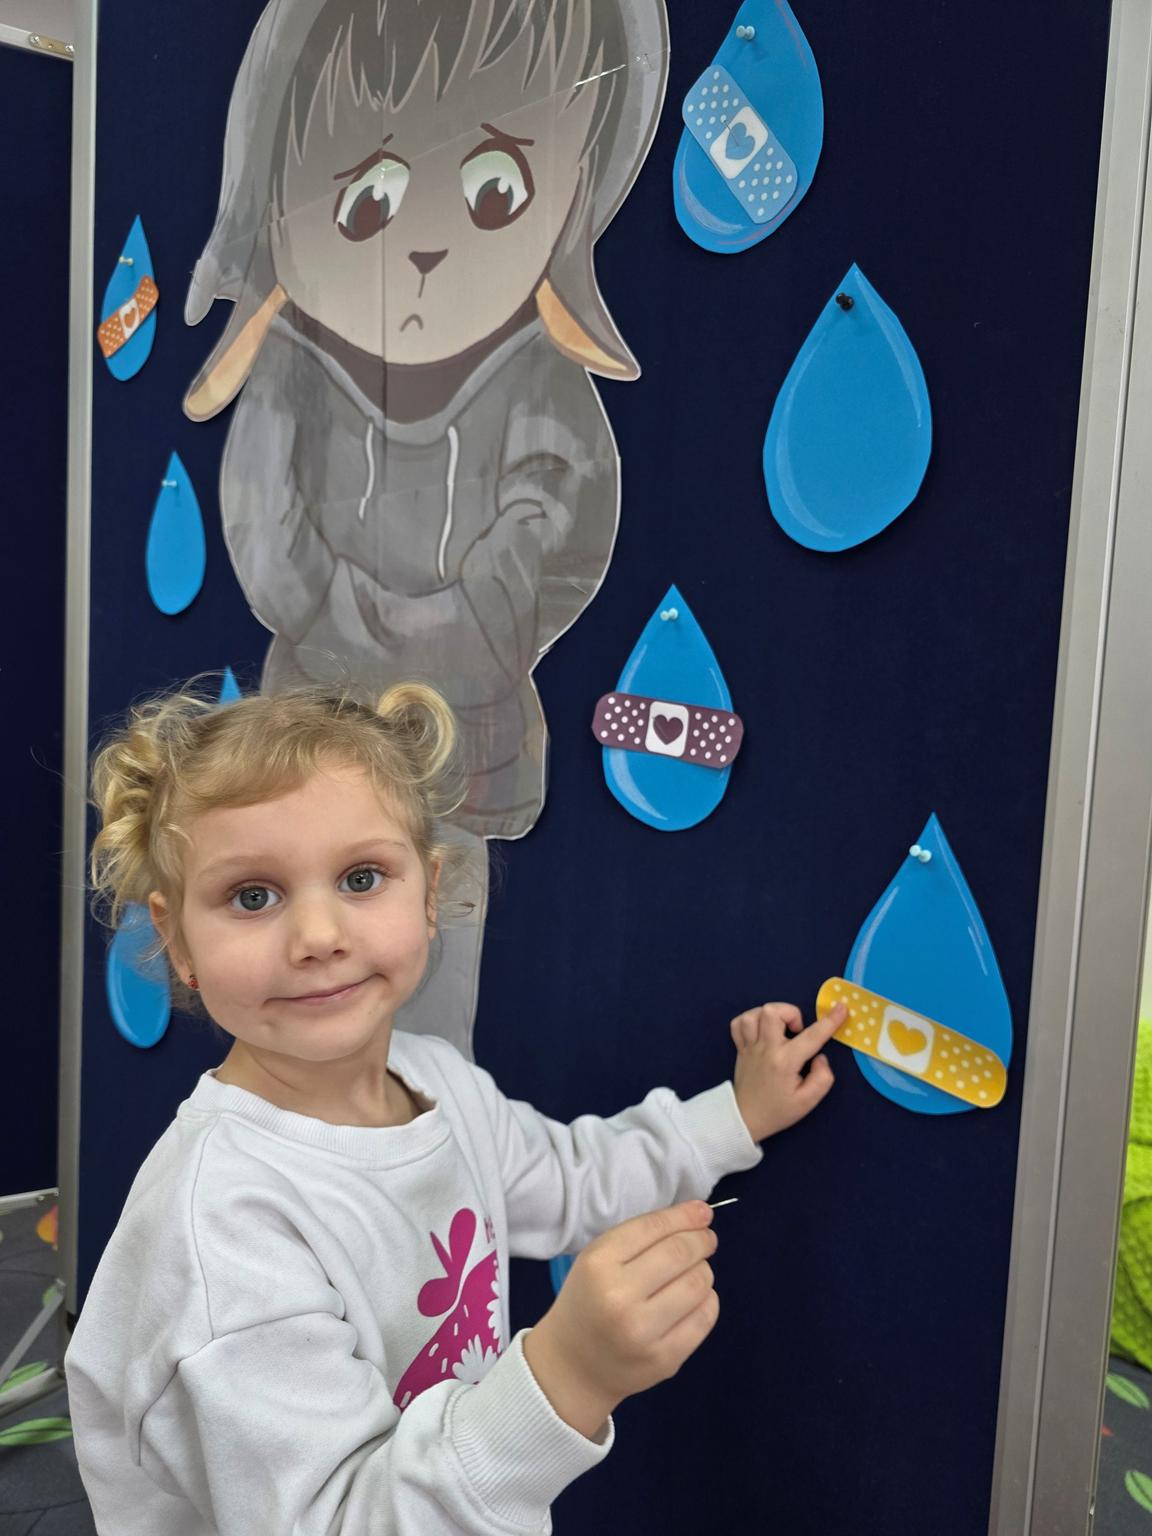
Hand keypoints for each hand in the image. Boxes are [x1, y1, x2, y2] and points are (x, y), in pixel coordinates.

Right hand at [523, 1201, 718, 1440]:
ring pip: (698, 1284)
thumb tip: (698, 1216)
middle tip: (706, 1239)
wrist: (573, 1365)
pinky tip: (696, 1298)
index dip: (685, 1216)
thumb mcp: (596, 1259)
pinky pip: (704, 1318)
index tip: (703, 1212)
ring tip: (695, 1270)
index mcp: (598, 1264)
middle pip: (681, 1253)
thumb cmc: (587, 1301)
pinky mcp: (665, 1359)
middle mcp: (620, 1297)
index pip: (654, 1228)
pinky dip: (708, 1300)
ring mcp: (643, 1332)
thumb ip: (641, 1237)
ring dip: (704, 1270)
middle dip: (701, 1240)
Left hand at [731, 1000, 845, 1141]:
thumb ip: (822, 1077)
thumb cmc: (779, 1111)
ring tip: (780, 1029)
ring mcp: (750, 1047)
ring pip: (754, 1014)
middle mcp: (766, 1049)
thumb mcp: (808, 1102)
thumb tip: (819, 1056)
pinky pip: (738, 1024)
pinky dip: (751, 1020)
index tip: (840, 1009)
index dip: (829, 1021)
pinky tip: (762, 1031)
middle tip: (798, 1031)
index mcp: (785, 1062)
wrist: (746, 1119)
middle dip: (791, 1013)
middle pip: (772, 1012)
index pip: (811, 1036)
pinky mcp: (740, 1048)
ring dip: (771, 1015)